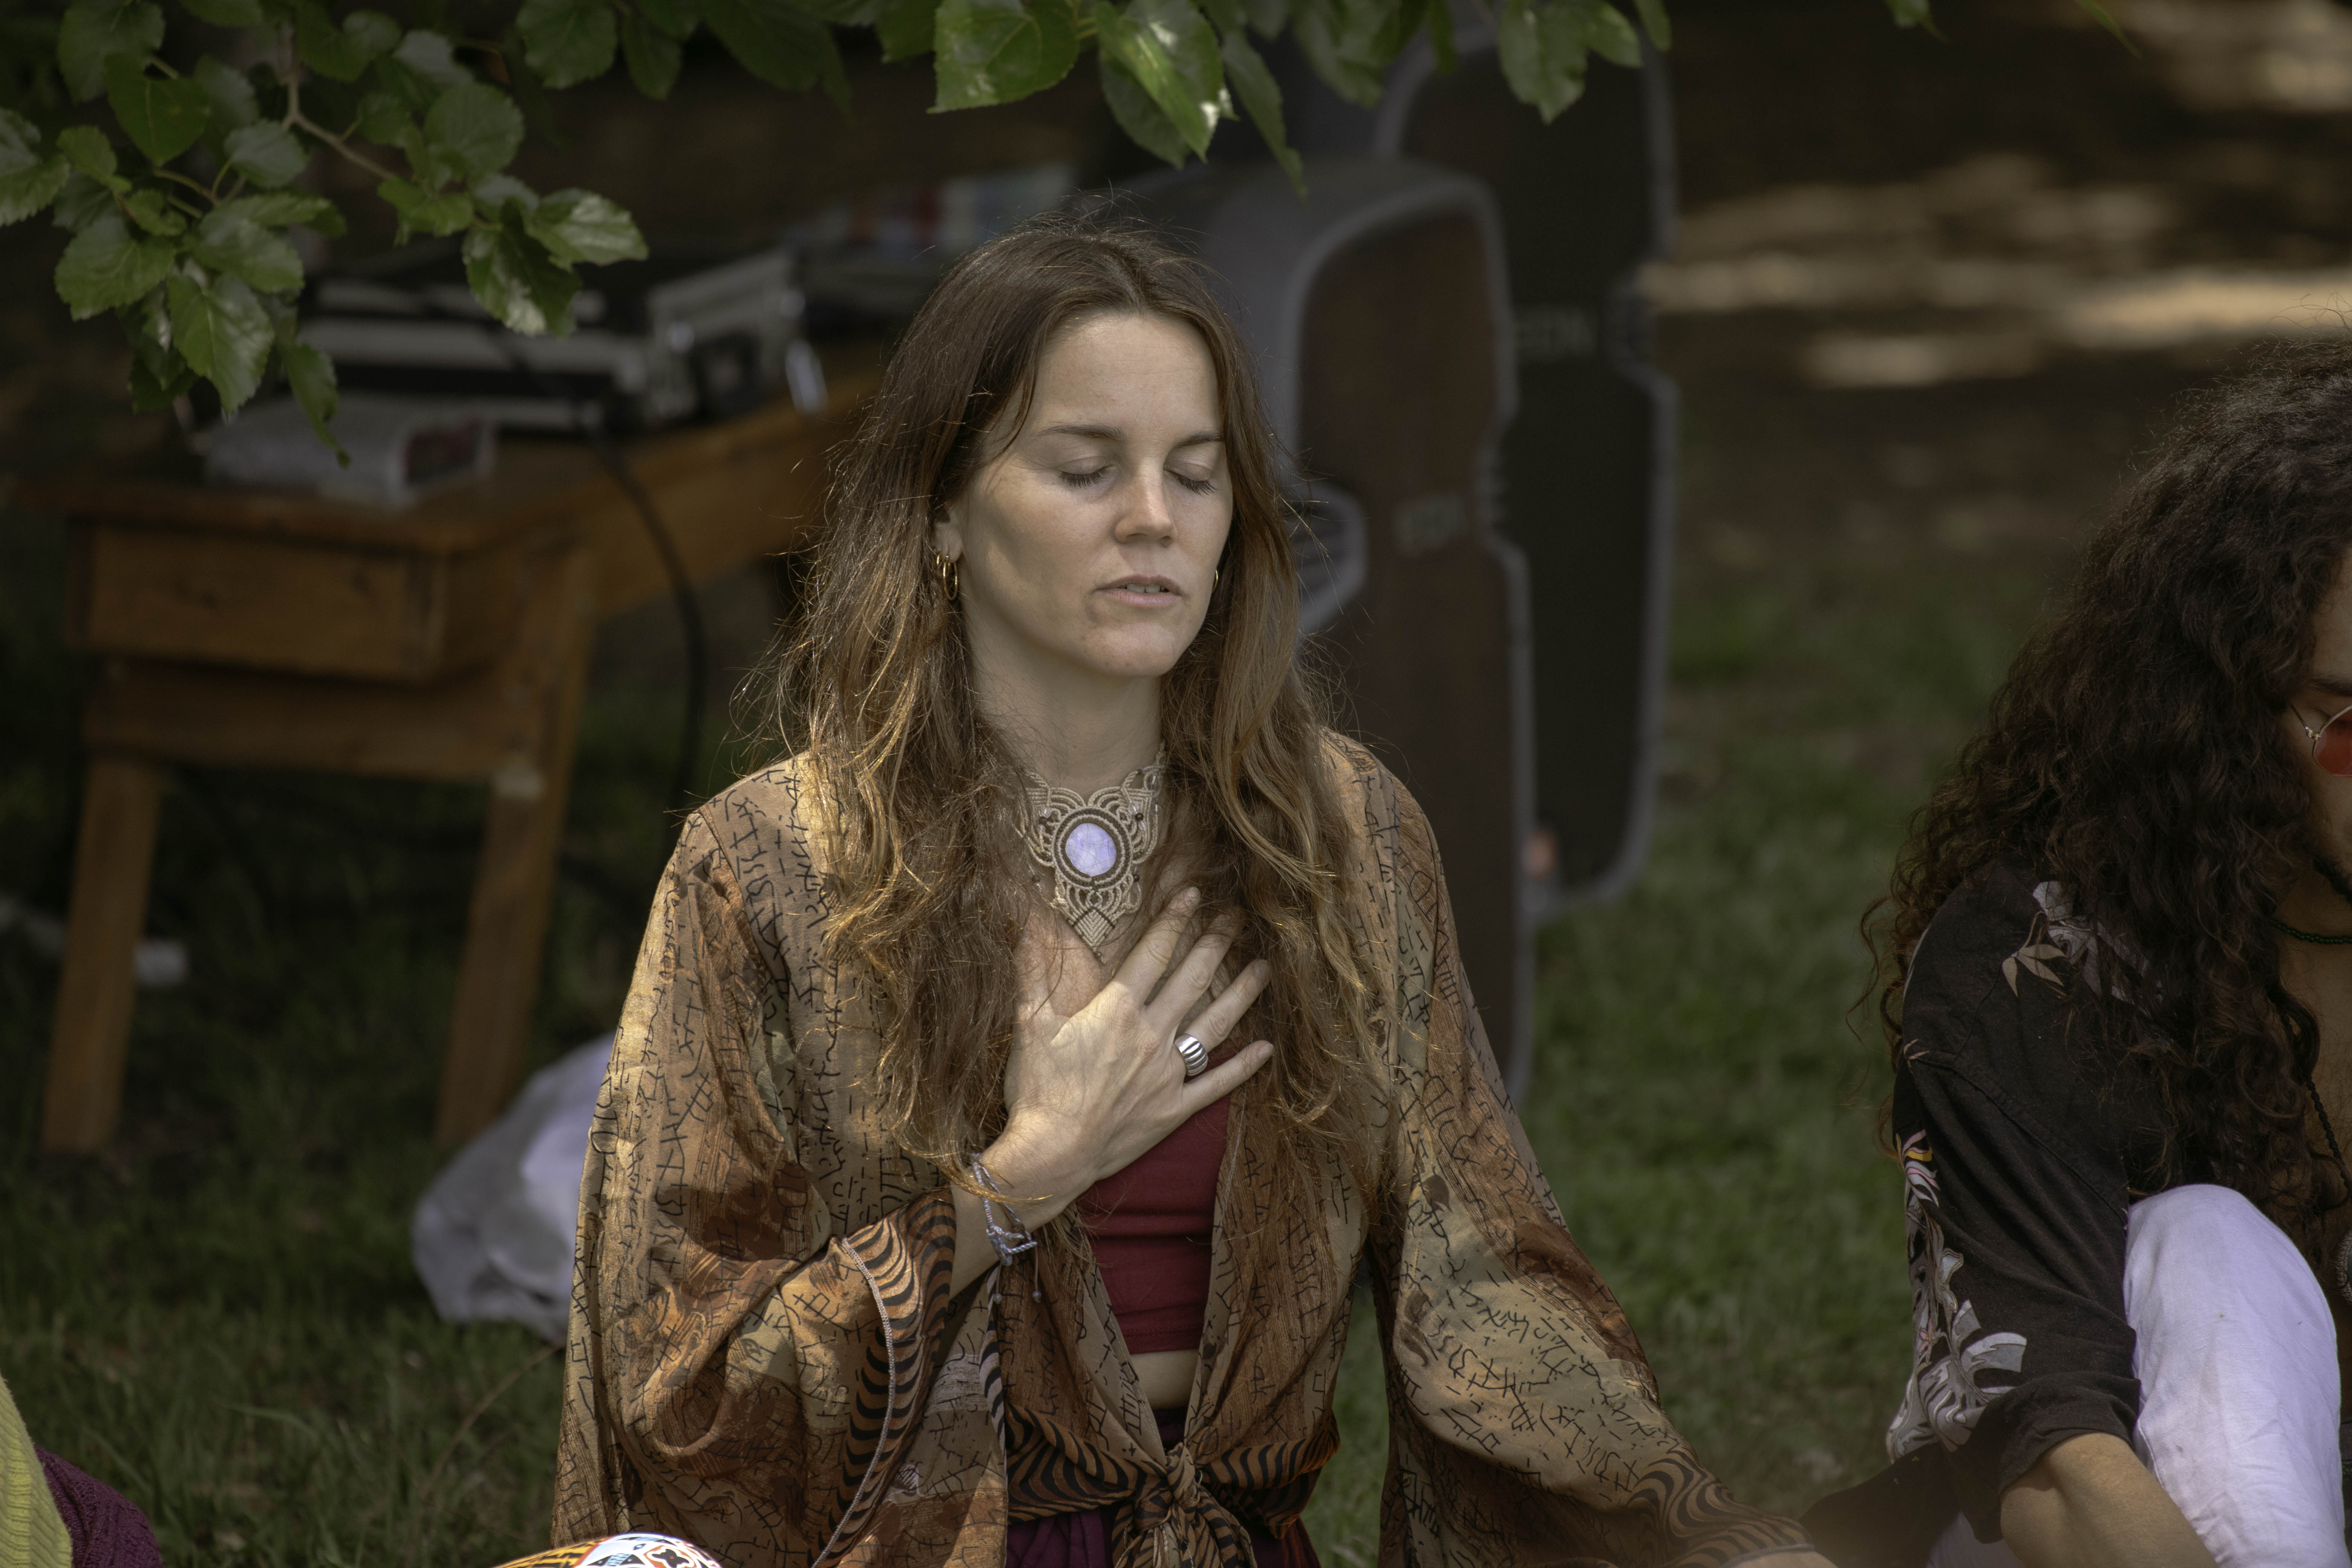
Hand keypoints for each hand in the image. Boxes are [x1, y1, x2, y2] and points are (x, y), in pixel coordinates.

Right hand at [985, 887, 1273, 1222]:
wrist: (1052, 1154)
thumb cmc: (1037, 1089)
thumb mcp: (1031, 1023)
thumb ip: (1034, 970)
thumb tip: (1028, 921)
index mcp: (1118, 1011)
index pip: (1153, 954)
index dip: (1173, 921)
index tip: (1193, 894)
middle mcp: (1151, 1036)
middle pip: (1193, 979)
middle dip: (1216, 944)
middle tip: (1237, 918)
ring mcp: (1168, 1073)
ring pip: (1215, 1024)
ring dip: (1242, 993)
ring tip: (1263, 968)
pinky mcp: (1175, 1108)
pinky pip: (1217, 1083)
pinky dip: (1244, 1066)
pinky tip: (1265, 1048)